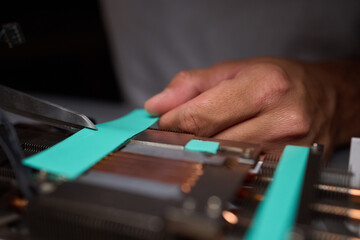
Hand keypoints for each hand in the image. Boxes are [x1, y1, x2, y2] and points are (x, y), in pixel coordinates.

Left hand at [145, 57, 345, 157]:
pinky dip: (226, 161)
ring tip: (205, 137)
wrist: (327, 97)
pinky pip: (243, 169)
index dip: (173, 123)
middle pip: (210, 142)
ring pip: (225, 159)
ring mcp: (287, 148)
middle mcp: (279, 119)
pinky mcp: (288, 166)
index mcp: (263, 86)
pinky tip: (225, 149)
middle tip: (178, 132)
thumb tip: (158, 105)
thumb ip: (191, 85)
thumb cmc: (279, 79)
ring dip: (205, 151)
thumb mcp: (234, 69)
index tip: (163, 123)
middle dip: (186, 138)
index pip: (201, 116)